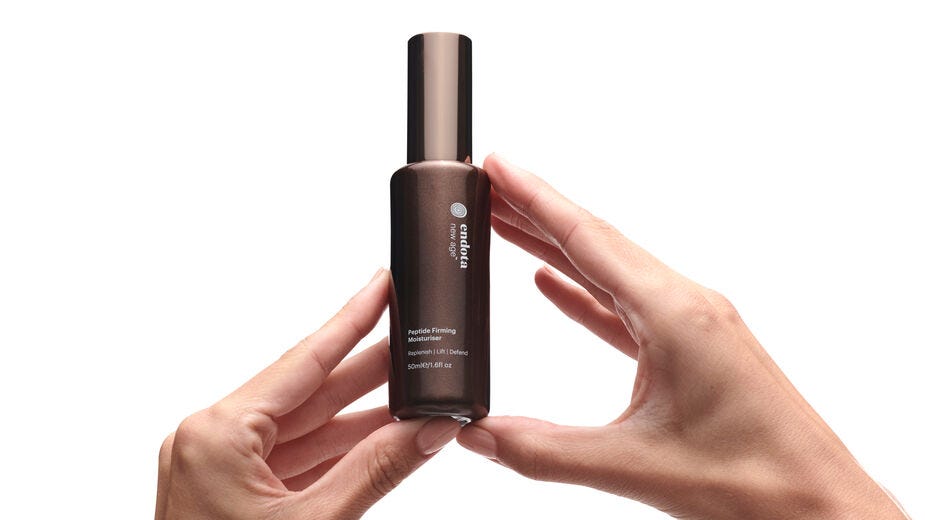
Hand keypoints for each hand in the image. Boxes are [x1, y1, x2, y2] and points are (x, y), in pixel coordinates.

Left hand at [156, 269, 460, 519]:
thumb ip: (377, 471)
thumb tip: (428, 428)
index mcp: (216, 435)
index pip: (302, 362)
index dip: (350, 320)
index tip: (381, 286)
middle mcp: (212, 440)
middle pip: (308, 391)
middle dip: (368, 370)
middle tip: (414, 339)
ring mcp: (221, 467)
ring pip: (306, 427)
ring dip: (361, 415)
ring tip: (414, 391)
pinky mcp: (234, 491)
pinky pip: (296, 458)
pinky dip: (340, 450)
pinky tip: (383, 436)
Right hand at [456, 155, 906, 518]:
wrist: (816, 504)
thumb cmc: (756, 479)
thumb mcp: (635, 465)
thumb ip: (546, 450)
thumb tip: (479, 433)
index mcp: (675, 313)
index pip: (588, 240)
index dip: (535, 199)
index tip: (499, 167)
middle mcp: (685, 305)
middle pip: (596, 243)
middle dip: (537, 211)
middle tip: (490, 185)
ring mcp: (690, 324)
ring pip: (609, 272)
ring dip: (557, 248)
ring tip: (508, 225)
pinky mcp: (690, 348)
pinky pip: (624, 307)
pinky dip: (584, 291)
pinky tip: (554, 284)